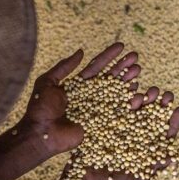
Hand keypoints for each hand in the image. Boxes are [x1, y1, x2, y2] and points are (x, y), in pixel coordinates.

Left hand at [20, 42, 142, 155]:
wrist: (40, 133)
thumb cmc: (40, 108)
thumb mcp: (47, 82)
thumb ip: (63, 67)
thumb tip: (81, 51)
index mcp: (78, 85)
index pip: (97, 67)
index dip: (109, 56)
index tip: (121, 46)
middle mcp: (90, 96)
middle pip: (110, 79)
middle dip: (123, 67)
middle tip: (135, 56)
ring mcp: (96, 110)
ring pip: (117, 93)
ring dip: (128, 82)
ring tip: (138, 71)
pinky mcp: (100, 124)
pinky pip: (117, 113)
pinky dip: (129, 104)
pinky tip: (138, 94)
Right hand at [72, 89, 178, 179]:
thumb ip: (150, 169)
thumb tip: (171, 158)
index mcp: (146, 151)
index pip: (164, 135)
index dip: (172, 122)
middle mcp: (135, 138)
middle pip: (152, 118)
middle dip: (160, 105)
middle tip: (166, 95)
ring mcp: (120, 129)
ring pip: (136, 110)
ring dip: (146, 99)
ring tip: (150, 91)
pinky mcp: (105, 124)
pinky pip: (116, 108)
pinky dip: (124, 98)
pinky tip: (132, 89)